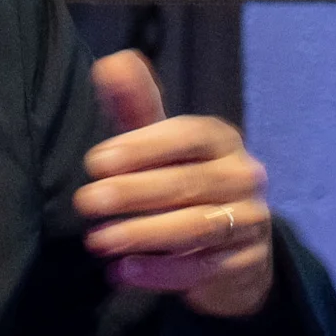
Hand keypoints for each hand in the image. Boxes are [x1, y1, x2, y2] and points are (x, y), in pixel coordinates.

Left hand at [75, 52, 273, 317]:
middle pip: (188, 183)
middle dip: (132, 193)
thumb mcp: (161, 145)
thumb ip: (136, 107)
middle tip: (85, 202)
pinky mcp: (246, 265)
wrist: (236, 249)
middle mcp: (244, 177)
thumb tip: (111, 62)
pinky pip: (202, 269)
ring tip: (97, 241)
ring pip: (196, 228)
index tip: (94, 162)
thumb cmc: (186, 184)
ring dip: (143, 234)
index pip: (187, 135)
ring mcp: (250, 222)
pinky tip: (121, 272)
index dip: (143, 146)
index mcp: (222, 140)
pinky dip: (160, 273)